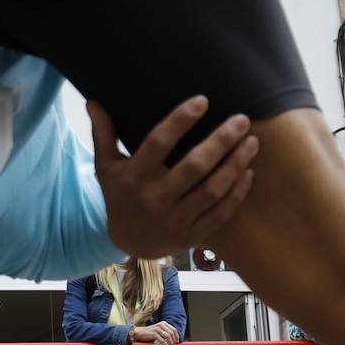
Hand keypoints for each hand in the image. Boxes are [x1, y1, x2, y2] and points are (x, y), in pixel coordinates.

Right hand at [89, 96, 259, 258]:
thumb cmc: (121, 196)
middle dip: (220, 142)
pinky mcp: (191, 236)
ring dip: (235, 165)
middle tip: (241, 120)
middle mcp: (154, 200)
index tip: (202, 100)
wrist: (129, 243)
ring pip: (212, 190)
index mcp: (134, 178)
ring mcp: (174, 221)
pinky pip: (220, 214)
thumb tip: (92, 101)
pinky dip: (237, 194)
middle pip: (194, 167)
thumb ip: (104, 134)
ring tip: (251, 142)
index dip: (180, 121)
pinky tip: (248, 172)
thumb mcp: (108, 168)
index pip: (158, 144)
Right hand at [131, 322, 179, 344]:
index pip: (173, 329)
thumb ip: (164, 332)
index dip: (177, 336)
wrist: (138, 333)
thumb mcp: (157, 330)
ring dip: (170, 343)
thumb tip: (171, 339)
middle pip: (172, 333)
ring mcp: (157, 329)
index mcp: (163, 323)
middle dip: (174, 340)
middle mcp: (161, 325)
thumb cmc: (148, 333)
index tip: (177, 341)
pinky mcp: (154, 334)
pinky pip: (162, 340)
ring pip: (168, 336)